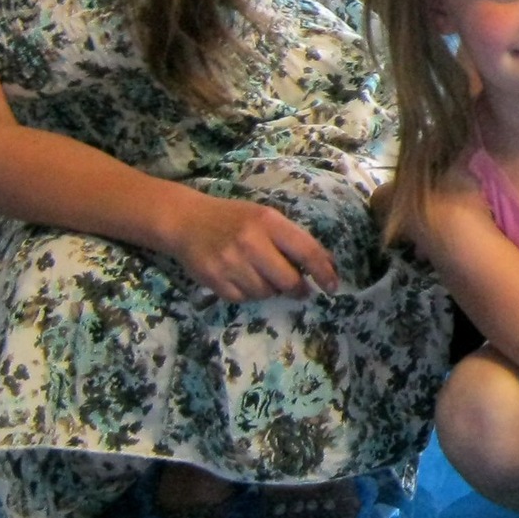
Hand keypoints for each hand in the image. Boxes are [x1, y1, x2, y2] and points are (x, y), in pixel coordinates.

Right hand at [163, 191, 339, 301]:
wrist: (185, 221)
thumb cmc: (234, 219)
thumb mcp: (266, 218)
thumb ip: (293, 239)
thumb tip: (327, 264)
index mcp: (268, 221)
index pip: (306, 251)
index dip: (324, 272)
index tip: (333, 286)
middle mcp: (250, 242)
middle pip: (288, 280)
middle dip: (297, 288)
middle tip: (298, 288)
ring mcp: (231, 263)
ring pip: (267, 293)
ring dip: (270, 289)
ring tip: (260, 274)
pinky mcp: (215, 280)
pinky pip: (245, 299)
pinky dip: (249, 293)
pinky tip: (241, 277)